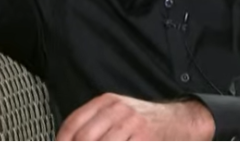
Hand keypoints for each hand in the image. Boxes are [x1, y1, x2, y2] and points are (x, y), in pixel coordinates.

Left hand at [55, 93, 215, 140]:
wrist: (177, 121)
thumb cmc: (143, 122)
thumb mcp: (117, 114)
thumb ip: (94, 125)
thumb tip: (69, 140)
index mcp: (106, 102)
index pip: (73, 123)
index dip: (62, 140)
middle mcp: (117, 109)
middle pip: (84, 138)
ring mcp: (131, 123)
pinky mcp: (144, 137)